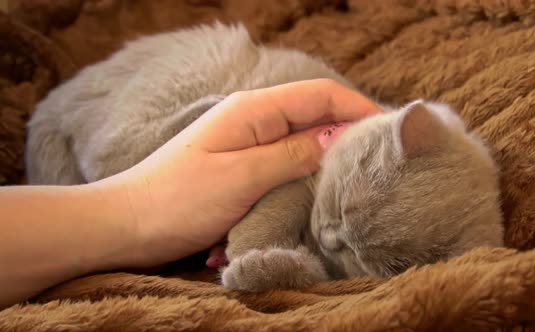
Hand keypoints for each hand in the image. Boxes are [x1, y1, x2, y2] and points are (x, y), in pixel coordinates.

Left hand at [105, 79, 381, 267]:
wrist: (127, 225)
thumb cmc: (177, 200)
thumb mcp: (241, 177)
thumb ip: (292, 155)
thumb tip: (338, 138)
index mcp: (254, 110)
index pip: (321, 94)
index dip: (359, 107)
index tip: (389, 135)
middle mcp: (254, 120)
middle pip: (316, 116)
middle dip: (348, 135)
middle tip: (379, 164)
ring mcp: (249, 144)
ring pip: (304, 143)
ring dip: (327, 160)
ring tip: (354, 183)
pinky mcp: (244, 168)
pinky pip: (285, 165)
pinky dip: (303, 177)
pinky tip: (315, 195)